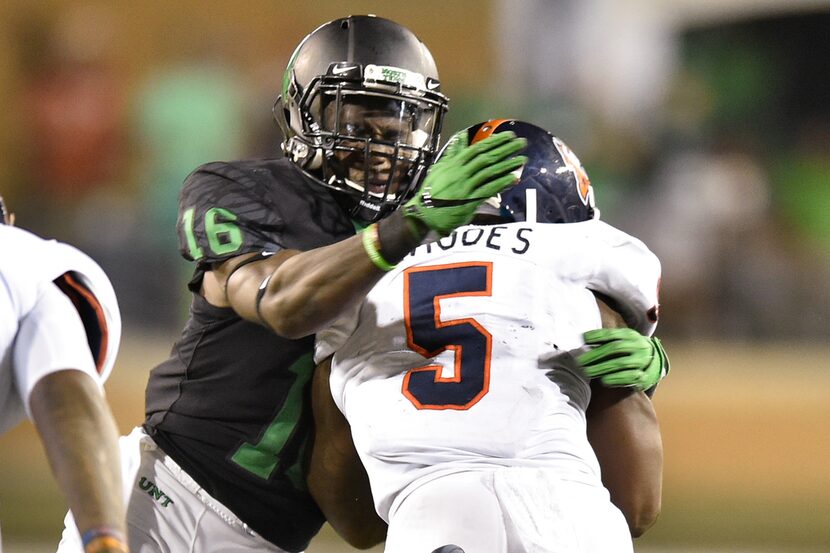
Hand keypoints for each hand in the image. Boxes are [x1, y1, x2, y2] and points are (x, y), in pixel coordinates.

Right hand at [403, 131, 526, 235]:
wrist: (424, 213)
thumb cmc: (431, 191)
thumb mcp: (440, 168)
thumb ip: (453, 152)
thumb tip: (461, 136)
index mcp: (455, 163)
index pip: (478, 148)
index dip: (495, 141)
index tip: (509, 136)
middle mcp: (461, 172)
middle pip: (487, 157)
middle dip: (506, 149)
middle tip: (521, 143)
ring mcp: (465, 186)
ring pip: (490, 172)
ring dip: (508, 165)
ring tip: (522, 159)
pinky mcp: (469, 201)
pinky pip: (488, 189)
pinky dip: (501, 183)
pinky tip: (513, 178)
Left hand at [578, 328, 668, 391]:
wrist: (656, 363)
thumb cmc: (630, 350)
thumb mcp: (623, 340)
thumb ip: (606, 340)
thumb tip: (583, 339)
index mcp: (631, 335)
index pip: (612, 334)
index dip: (597, 336)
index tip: (583, 339)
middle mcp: (638, 346)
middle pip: (615, 348)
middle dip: (595, 354)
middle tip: (580, 361)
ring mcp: (642, 361)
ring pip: (621, 363)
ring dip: (601, 368)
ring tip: (587, 371)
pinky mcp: (645, 376)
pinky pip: (629, 377)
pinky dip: (615, 379)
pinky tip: (603, 381)